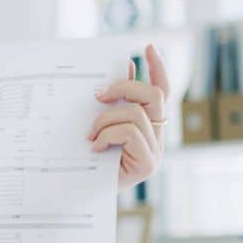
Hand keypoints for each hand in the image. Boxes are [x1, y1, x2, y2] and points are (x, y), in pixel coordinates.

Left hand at [89, 44, 170, 191]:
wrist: (80, 195)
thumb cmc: (89, 160)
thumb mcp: (99, 125)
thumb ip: (112, 101)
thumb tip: (122, 68)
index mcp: (149, 124)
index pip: (162, 90)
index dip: (158, 67)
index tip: (147, 47)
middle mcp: (158, 135)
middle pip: (155, 95)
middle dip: (123, 88)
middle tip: (97, 96)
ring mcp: (156, 150)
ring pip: (136, 113)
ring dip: (106, 119)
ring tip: (90, 134)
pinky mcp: (149, 164)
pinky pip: (130, 132)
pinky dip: (107, 135)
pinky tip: (95, 147)